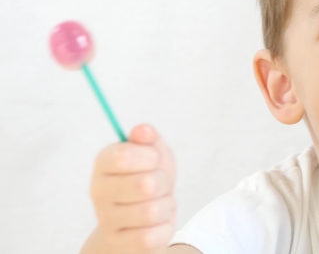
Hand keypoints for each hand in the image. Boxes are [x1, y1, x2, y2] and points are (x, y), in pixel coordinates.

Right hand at [81, 125, 176, 253]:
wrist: (141, 220)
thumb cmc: (148, 180)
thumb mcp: (153, 154)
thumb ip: (148, 139)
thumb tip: (143, 130)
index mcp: (103, 163)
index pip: (123, 156)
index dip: (150, 157)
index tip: (154, 160)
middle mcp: (98, 191)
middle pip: (145, 185)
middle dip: (163, 183)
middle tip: (158, 185)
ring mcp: (106, 220)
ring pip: (152, 212)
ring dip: (166, 206)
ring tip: (158, 203)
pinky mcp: (120, 243)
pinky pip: (154, 236)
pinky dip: (165, 228)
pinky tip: (156, 223)